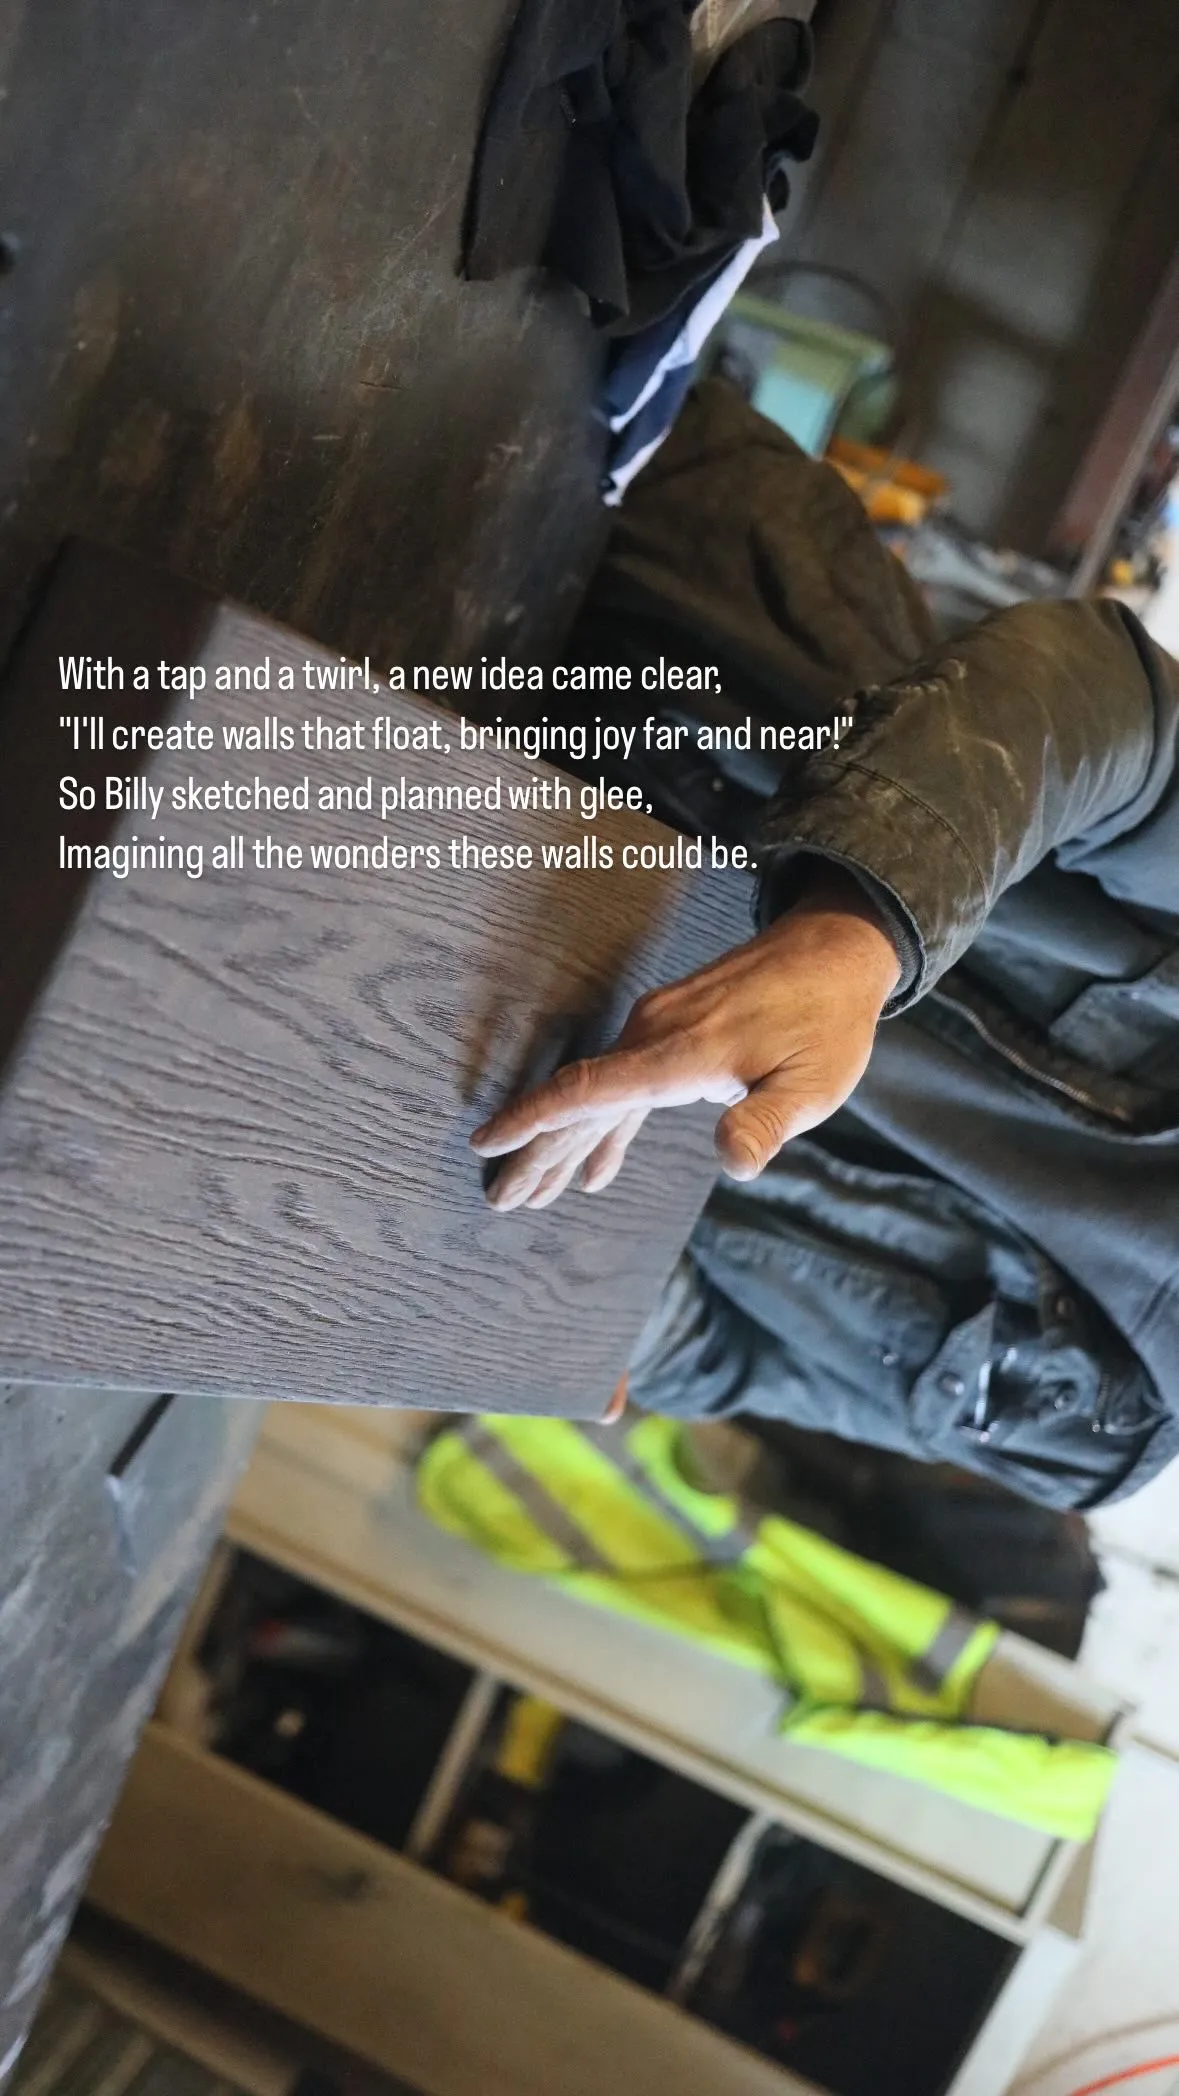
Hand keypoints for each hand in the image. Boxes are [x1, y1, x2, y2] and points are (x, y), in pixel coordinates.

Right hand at [471, 866, 901, 1210]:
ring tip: (530, 1192)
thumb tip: (734, 1163)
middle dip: (534, 1151)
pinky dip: (603, 1124)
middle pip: (578, 1099)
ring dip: (561, 1142)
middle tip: (498, 1200)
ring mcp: (658, 1026)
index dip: (534, 1121)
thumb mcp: (813, 1085)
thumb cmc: (827, 1022)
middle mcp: (655, 1034)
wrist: (835, 949)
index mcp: (681, 1053)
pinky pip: (622, 1081)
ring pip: (595, 1091)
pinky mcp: (671, 1027)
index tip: (487, 1144)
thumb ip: (766, 1123)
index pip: (588, 1090)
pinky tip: (596, 1165)